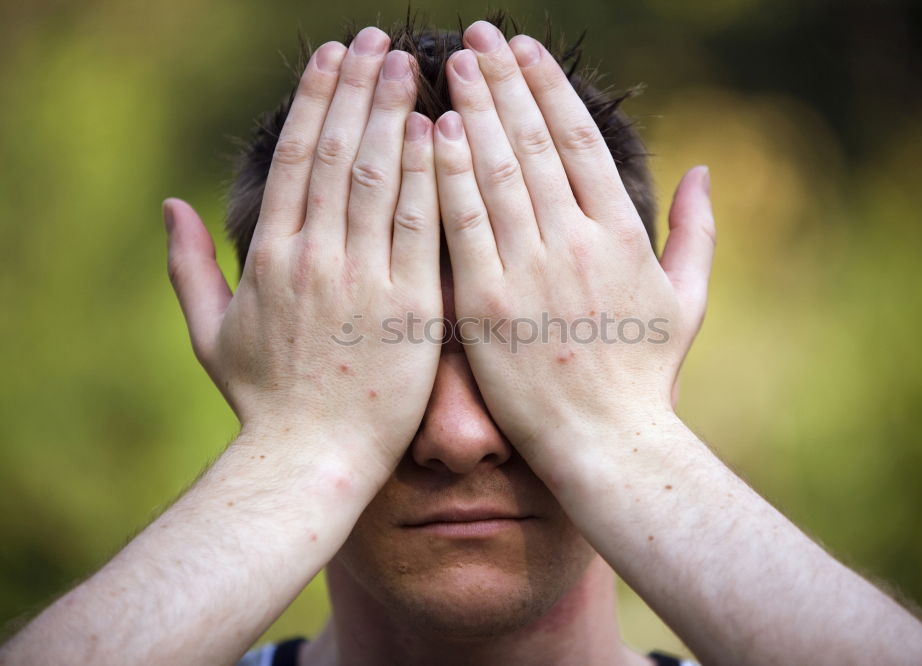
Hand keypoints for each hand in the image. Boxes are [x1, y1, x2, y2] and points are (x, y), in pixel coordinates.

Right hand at [164, 29, 440, 484]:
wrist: (310, 460)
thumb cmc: (263, 402)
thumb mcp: (210, 334)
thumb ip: (187, 267)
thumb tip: (170, 205)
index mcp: (270, 257)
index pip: (294, 157)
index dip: (314, 99)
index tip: (331, 55)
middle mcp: (314, 257)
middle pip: (337, 152)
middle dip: (358, 89)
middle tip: (378, 40)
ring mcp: (363, 280)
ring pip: (379, 178)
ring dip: (394, 116)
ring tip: (411, 66)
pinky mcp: (411, 308)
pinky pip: (421, 228)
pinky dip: (429, 177)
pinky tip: (443, 134)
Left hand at [433, 21, 714, 472]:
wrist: (606, 445)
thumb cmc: (646, 377)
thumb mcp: (688, 301)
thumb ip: (696, 232)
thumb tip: (704, 170)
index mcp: (622, 236)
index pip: (580, 142)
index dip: (550, 89)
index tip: (524, 50)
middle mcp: (577, 243)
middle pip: (535, 144)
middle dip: (503, 82)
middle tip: (477, 36)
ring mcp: (530, 273)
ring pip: (497, 174)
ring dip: (473, 113)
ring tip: (450, 65)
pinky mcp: (487, 306)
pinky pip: (463, 229)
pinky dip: (448, 178)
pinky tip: (431, 136)